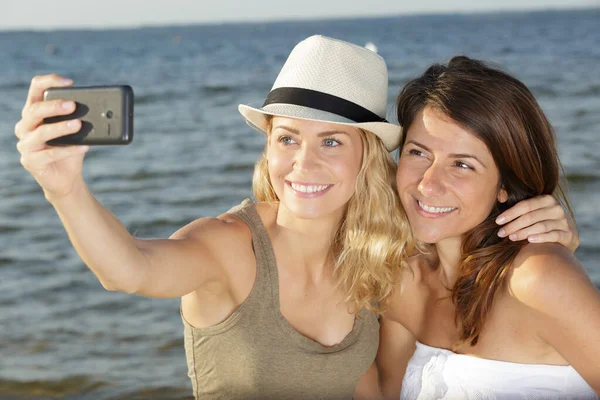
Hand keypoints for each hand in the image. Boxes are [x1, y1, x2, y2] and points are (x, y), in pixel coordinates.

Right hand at [15, 74, 88, 201]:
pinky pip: (50, 154)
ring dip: (61, 127)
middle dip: (54, 106)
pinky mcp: (30, 162)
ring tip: (78, 124)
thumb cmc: (70, 149)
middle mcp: (25, 126)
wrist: (66, 178)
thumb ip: (79, 118)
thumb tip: (100, 109)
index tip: (69, 82)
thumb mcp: (75, 131)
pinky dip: (69, 150)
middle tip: (73, 105)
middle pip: (34, 110)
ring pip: (41, 132)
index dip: (49, 81)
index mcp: (34, 112)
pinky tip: (84, 147)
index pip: (36, 89)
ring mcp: (25, 144)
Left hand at [495, 194, 578, 252]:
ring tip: (511, 238)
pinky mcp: (568, 234)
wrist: (563, 236)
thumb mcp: (531, 211)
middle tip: (501, 233)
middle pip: (531, 216)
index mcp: (546, 199)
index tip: (497, 221)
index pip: (526, 205)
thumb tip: (500, 196)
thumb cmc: (539, 222)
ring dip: (523, 232)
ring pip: (541, 226)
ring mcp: (564, 222)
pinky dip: (541, 237)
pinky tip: (529, 240)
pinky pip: (553, 235)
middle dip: (513, 225)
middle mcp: (556, 209)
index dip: (510, 213)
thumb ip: (517, 205)